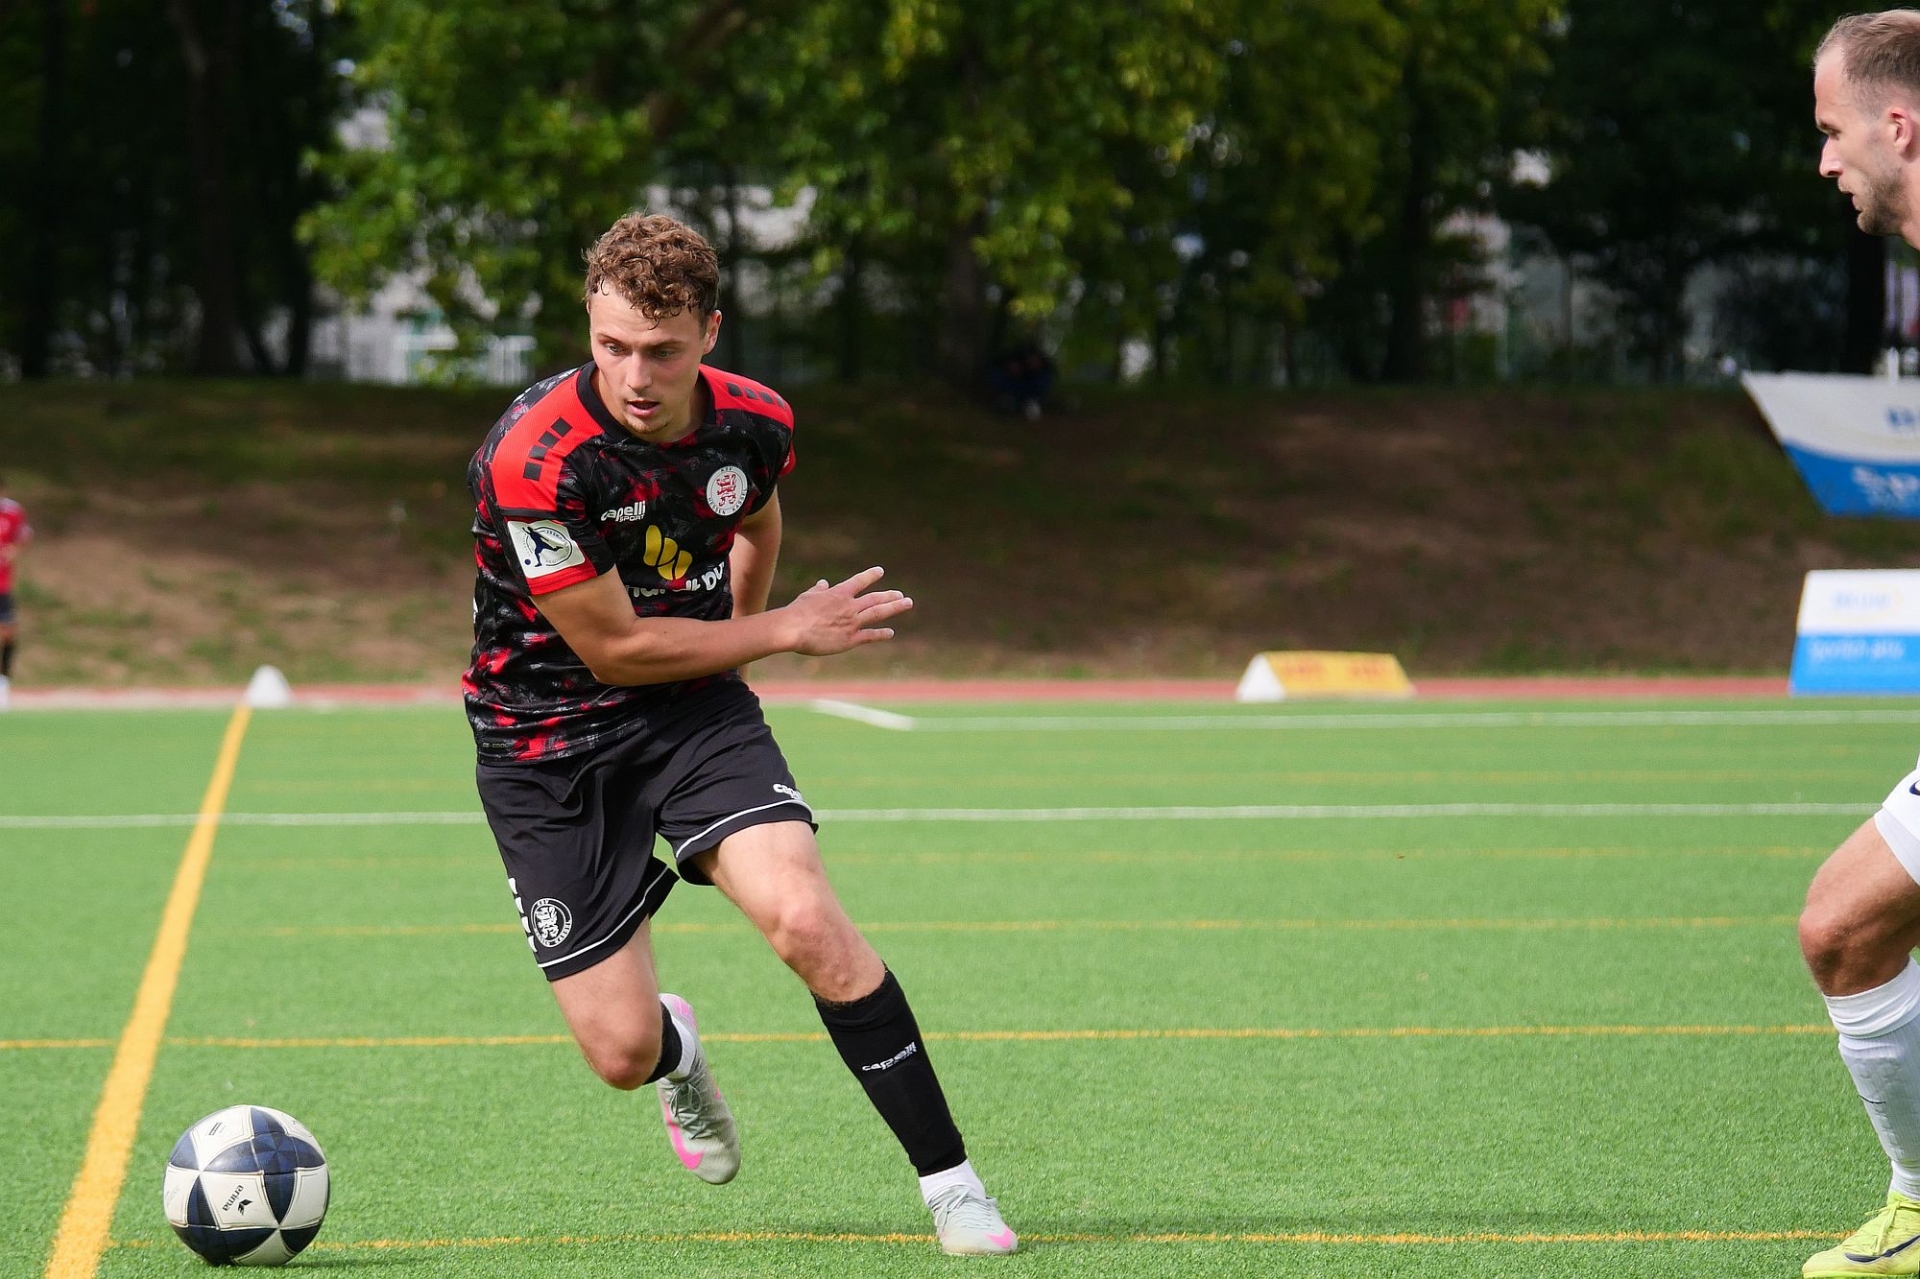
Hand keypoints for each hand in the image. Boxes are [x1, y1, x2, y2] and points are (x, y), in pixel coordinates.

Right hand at [782, 567, 911, 655]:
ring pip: (878, 613)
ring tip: (907, 603)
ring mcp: (852, 622)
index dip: (870, 576)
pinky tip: (890, 632)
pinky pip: (869, 636)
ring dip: (894, 607)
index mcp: (838, 594)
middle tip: (901, 595)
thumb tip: (823, 583)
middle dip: (889, 596)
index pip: (859, 581)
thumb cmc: (797, 612)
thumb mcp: (808, 596)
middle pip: (875, 598)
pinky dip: (881, 634)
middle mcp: (849, 606)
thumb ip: (818, 590)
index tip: (880, 571)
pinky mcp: (850, 639)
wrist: (794, 629)